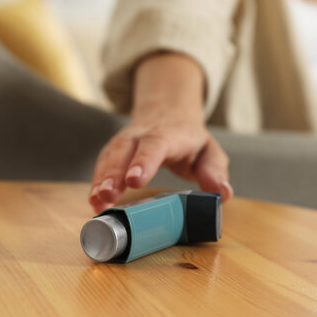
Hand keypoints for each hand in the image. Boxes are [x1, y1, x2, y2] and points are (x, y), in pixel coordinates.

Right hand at [89, 113, 232, 212]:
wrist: (168, 113)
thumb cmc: (191, 141)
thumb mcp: (210, 152)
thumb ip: (215, 171)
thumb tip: (222, 193)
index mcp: (169, 134)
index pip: (155, 145)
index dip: (144, 162)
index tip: (134, 181)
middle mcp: (142, 134)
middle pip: (124, 149)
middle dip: (114, 173)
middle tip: (107, 195)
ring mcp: (126, 140)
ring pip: (109, 155)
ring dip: (101, 179)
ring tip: (96, 202)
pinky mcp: (114, 150)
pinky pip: (103, 164)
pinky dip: (97, 182)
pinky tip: (94, 203)